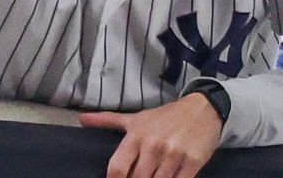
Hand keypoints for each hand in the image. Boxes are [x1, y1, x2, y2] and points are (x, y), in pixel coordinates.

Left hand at [79, 93, 222, 177]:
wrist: (201, 110)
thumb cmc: (165, 116)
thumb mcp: (135, 118)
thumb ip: (107, 121)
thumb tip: (81, 119)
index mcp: (136, 135)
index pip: (118, 167)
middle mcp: (153, 146)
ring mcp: (173, 156)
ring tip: (151, 177)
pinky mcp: (192, 163)